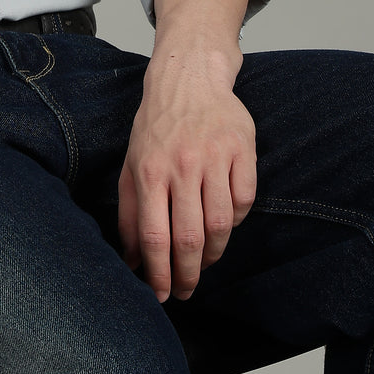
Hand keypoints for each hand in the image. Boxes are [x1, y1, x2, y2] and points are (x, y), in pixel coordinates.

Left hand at [117, 69, 256, 302]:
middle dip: (189, 274)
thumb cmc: (157, 127)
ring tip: (206, 262)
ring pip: (221, 224)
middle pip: (190, 237)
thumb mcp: (131, 166)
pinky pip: (244, 201)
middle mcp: (182, 165)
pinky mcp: (243, 150)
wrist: (188, 80)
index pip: (155, 236)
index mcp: (149, 171)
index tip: (162, 294)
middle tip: (188, 291)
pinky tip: (224, 224)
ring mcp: (215, 157)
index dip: (160, 272)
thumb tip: (131, 261)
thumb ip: (129, 213)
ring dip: (214, 253)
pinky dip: (235, 221)